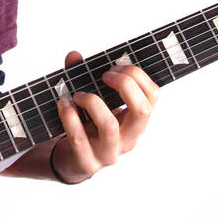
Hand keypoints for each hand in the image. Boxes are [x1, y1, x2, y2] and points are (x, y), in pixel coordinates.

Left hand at [51, 50, 161, 182]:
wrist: (71, 160)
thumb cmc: (86, 124)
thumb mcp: (90, 99)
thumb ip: (82, 75)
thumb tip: (74, 55)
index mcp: (136, 120)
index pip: (153, 95)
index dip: (137, 76)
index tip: (114, 67)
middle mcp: (129, 137)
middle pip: (142, 110)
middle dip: (124, 85)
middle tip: (104, 76)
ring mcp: (110, 153)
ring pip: (109, 126)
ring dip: (92, 102)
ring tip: (78, 95)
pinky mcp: (88, 163)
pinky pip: (80, 140)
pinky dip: (69, 118)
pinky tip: (63, 104)